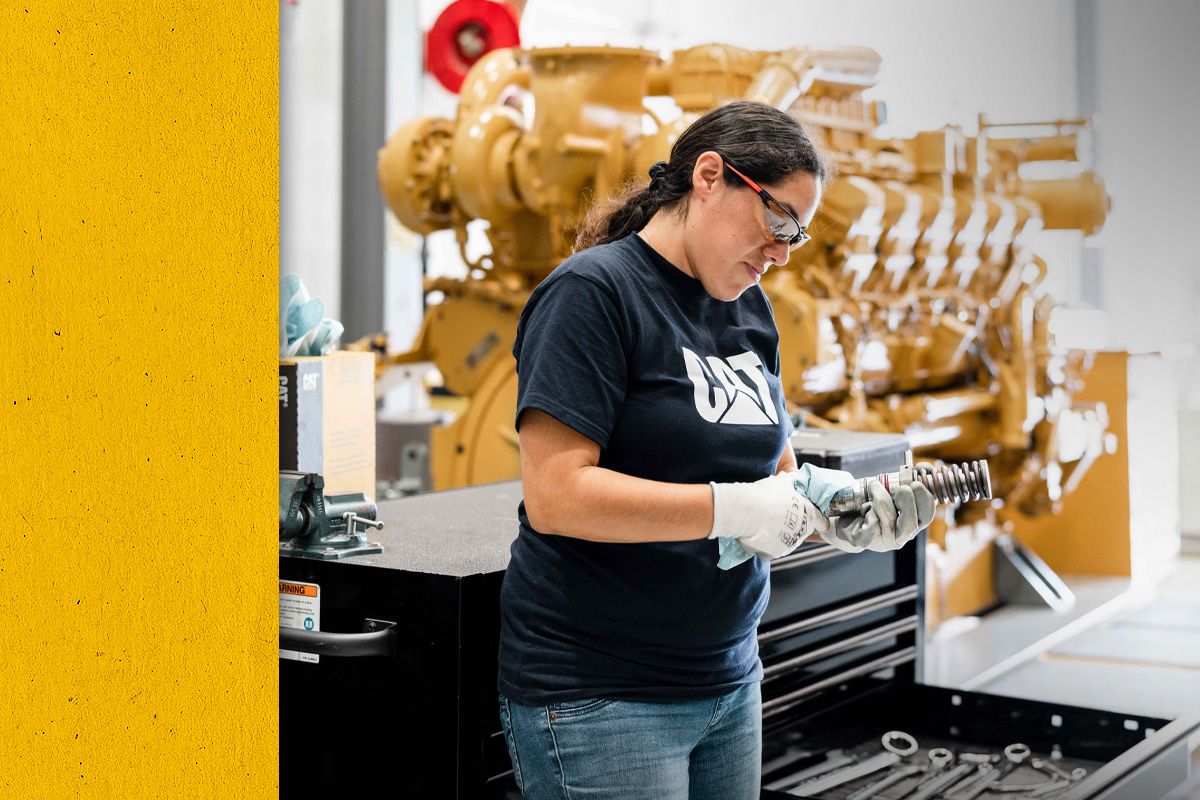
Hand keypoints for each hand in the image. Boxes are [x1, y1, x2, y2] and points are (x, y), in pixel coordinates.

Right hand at [709, 473, 830, 560]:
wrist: (746, 511)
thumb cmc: (765, 495)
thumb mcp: (783, 482)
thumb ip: (792, 480)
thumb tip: (794, 476)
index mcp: (808, 514)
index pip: (821, 521)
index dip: (819, 520)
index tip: (818, 522)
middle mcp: (802, 531)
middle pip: (804, 531)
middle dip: (796, 524)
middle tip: (781, 516)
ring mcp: (789, 544)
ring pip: (789, 540)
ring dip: (782, 534)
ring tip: (767, 524)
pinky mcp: (776, 553)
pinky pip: (774, 549)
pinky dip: (769, 543)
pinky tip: (760, 533)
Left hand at [819, 480, 934, 553]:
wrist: (846, 519)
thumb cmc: (872, 503)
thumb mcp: (892, 491)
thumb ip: (909, 479)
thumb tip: (925, 466)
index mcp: (913, 524)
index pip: (927, 515)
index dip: (925, 497)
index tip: (915, 483)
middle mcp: (901, 535)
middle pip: (912, 521)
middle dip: (906, 498)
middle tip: (897, 487)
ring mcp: (884, 540)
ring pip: (888, 517)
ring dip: (880, 495)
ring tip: (873, 486)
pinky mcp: (866, 540)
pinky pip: (870, 523)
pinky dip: (867, 509)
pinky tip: (863, 508)